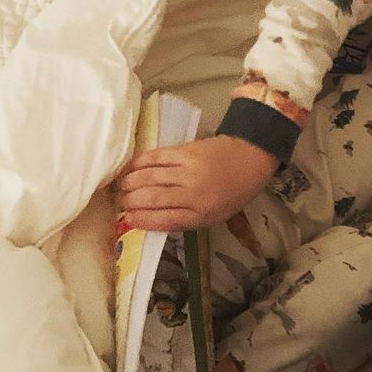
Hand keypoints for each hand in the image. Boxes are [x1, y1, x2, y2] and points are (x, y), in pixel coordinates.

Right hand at [118, 135, 278, 231]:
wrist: (250, 158)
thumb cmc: (232, 192)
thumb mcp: (214, 215)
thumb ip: (184, 219)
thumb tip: (148, 218)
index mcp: (203, 214)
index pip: (164, 220)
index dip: (141, 221)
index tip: (128, 220)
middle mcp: (194, 192)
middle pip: (152, 198)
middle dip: (130, 201)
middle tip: (121, 202)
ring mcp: (189, 169)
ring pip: (149, 177)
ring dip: (129, 183)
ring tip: (122, 187)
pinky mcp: (185, 150)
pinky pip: (154, 157)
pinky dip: (137, 163)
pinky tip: (129, 169)